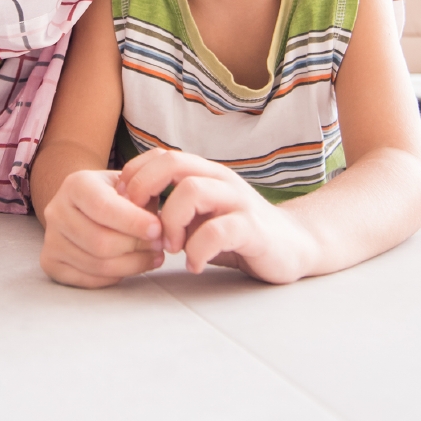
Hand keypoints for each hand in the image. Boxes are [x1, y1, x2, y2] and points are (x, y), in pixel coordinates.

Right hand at [40, 169, 165, 287]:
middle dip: (136, 247)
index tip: (158, 229)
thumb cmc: (114, 195)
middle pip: (100, 241)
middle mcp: (56, 210)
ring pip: (96, 264)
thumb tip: (159, 226)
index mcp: (76, 184)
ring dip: (132, 265)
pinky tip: (130, 266)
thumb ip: (144, 198)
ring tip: (152, 257)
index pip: (103, 208)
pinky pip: (87, 280)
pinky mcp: (50, 262)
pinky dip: (114, 277)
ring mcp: (50, 238)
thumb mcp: (130, 184)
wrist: (84, 204)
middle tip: (159, 246)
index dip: (134, 222)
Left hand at [118, 149, 313, 283]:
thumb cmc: (239, 232)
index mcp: (207, 174)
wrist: (294, 246)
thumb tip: (130, 209)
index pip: (162, 156)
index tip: (126, 205)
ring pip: (192, 191)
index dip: (136, 175)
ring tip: (172, 248)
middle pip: (173, 163)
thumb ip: (175, 206)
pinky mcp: (253, 230)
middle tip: (142, 224)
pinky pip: (217, 232)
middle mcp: (222, 180)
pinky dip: (197, 251)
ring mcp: (239, 202)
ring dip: (171, 222)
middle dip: (146, 190)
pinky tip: (194, 264)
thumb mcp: (203, 214)